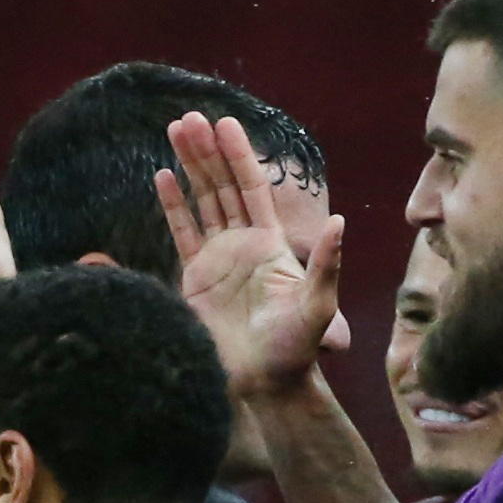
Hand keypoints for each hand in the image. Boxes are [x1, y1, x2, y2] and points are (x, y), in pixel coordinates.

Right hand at [157, 109, 345, 400]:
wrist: (265, 384)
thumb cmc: (296, 349)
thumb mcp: (318, 305)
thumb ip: (326, 263)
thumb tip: (340, 221)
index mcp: (270, 243)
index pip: (252, 188)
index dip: (239, 156)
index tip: (225, 124)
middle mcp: (243, 244)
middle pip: (222, 186)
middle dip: (207, 151)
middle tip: (189, 118)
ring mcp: (218, 259)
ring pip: (202, 201)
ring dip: (190, 166)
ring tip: (175, 130)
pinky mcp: (195, 280)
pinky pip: (182, 233)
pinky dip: (172, 205)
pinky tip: (162, 175)